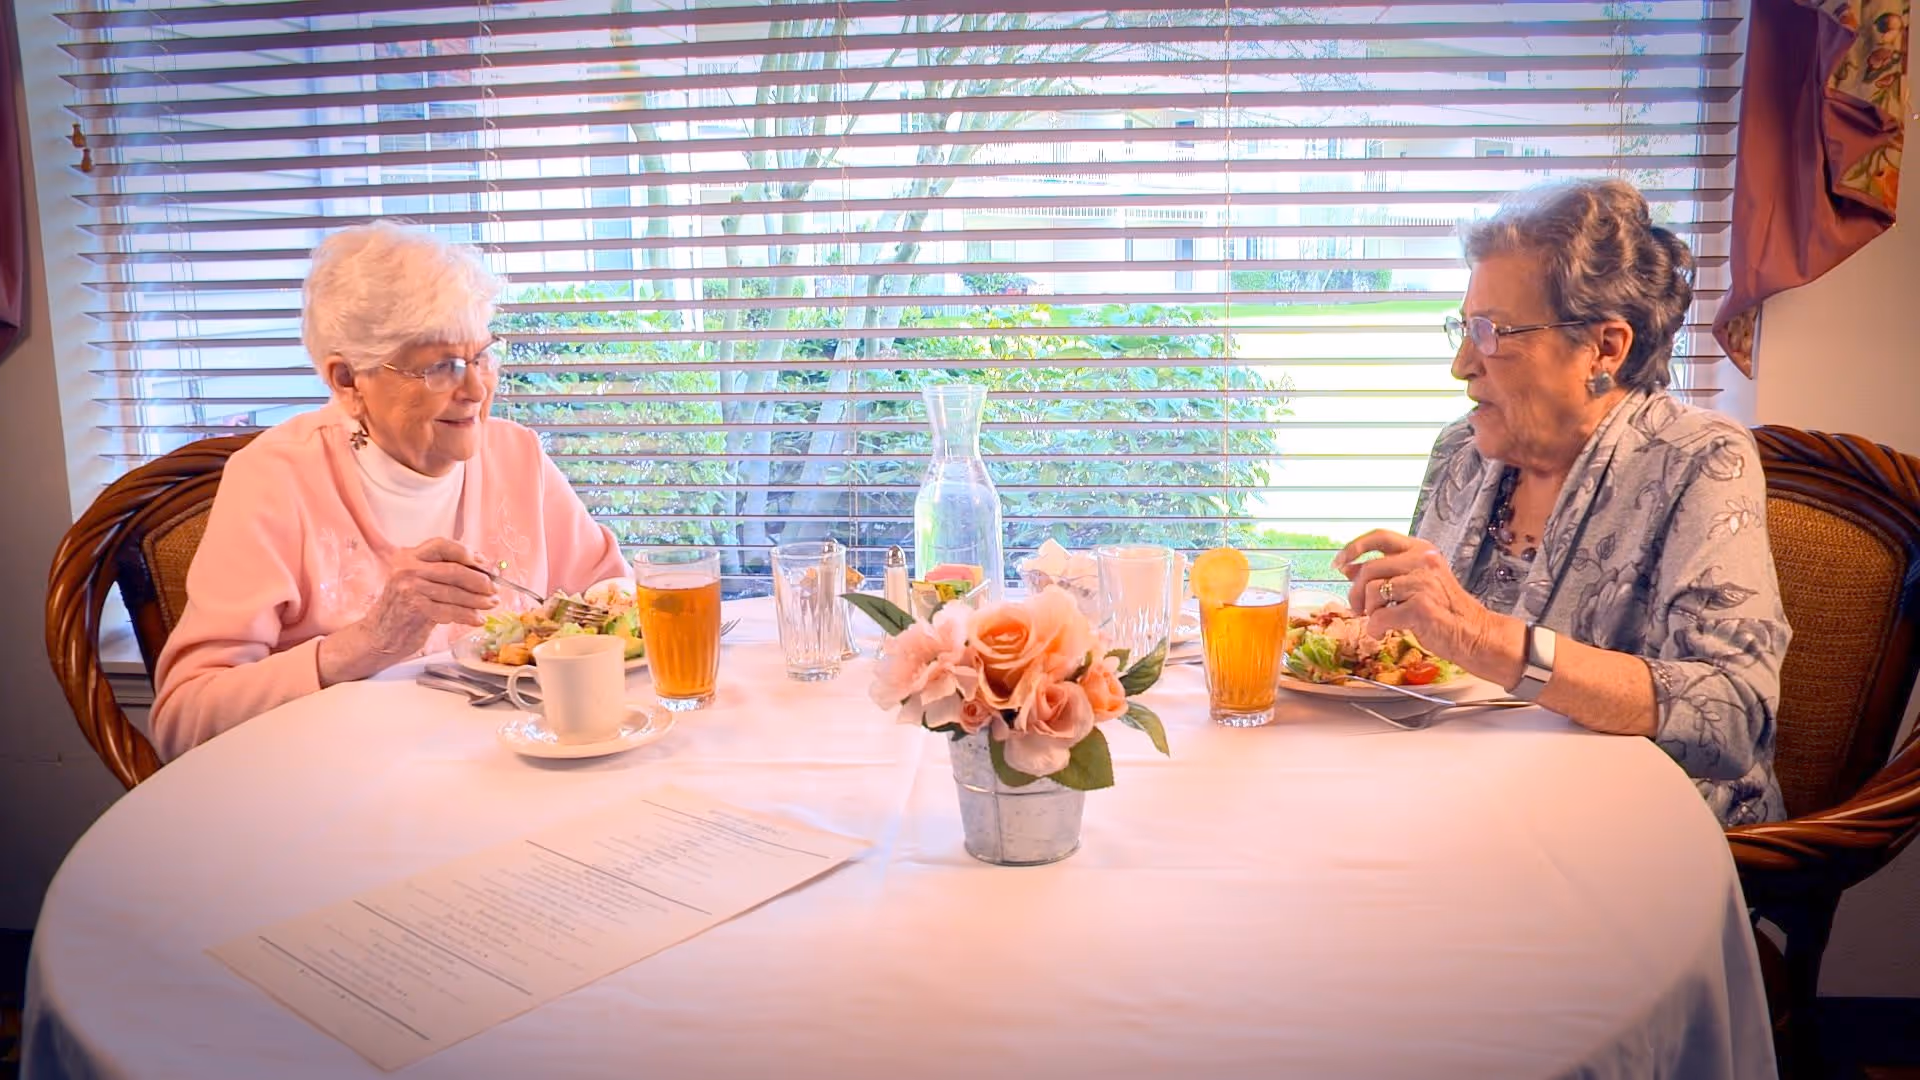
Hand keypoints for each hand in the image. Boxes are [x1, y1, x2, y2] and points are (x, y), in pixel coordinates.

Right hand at [318, 538, 496, 684]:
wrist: (378, 635)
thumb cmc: (403, 608)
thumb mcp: (416, 582)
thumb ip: (441, 571)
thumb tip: (481, 567)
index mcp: (408, 557)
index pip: (441, 545)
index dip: (466, 552)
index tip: (485, 564)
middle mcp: (407, 569)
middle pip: (454, 570)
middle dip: (480, 580)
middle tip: (495, 588)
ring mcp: (410, 589)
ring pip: (456, 592)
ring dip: (479, 600)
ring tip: (492, 604)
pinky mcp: (416, 609)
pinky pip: (451, 611)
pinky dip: (469, 616)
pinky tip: (478, 619)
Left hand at [1331, 530, 1521, 685]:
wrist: (1474, 634)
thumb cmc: (1443, 610)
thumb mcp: (1414, 583)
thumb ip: (1385, 573)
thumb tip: (1348, 567)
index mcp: (1420, 550)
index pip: (1380, 536)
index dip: (1354, 547)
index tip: (1338, 563)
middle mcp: (1422, 560)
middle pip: (1369, 569)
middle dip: (1356, 593)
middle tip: (1358, 609)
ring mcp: (1423, 582)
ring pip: (1373, 591)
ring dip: (1368, 612)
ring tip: (1379, 621)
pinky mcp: (1421, 606)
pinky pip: (1380, 615)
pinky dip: (1376, 628)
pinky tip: (1383, 633)